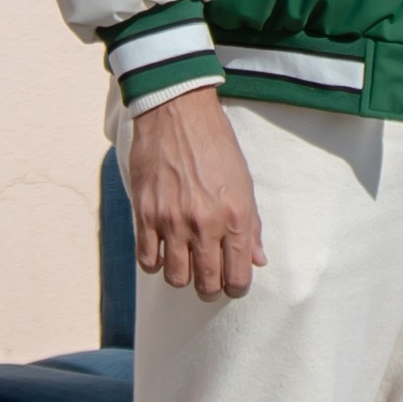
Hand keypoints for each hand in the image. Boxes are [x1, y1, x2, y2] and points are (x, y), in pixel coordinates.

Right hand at [127, 86, 263, 301]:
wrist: (177, 113)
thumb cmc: (215, 144)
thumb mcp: (244, 182)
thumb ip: (251, 226)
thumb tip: (257, 259)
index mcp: (235, 217)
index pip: (237, 276)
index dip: (236, 286)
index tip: (232, 283)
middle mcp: (205, 224)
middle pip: (206, 283)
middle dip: (210, 288)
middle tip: (209, 279)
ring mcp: (172, 222)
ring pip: (176, 278)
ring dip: (182, 277)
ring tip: (185, 264)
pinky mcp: (145, 214)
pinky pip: (147, 260)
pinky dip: (155, 263)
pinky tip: (162, 252)